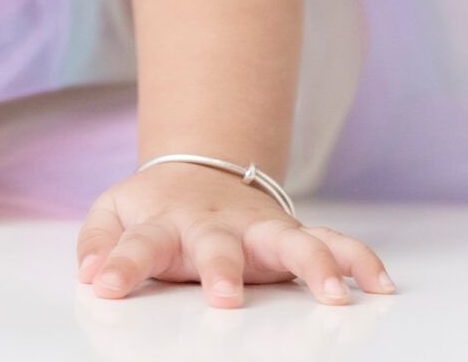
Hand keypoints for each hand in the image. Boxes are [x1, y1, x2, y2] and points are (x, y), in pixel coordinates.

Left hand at [76, 162, 395, 306]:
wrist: (199, 171)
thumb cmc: (156, 208)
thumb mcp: (114, 213)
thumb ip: (98, 241)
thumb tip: (89, 273)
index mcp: (164, 223)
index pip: (136, 244)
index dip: (119, 263)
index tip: (103, 284)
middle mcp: (215, 226)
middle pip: (218, 245)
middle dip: (222, 270)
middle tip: (223, 297)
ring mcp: (257, 228)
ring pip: (290, 241)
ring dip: (311, 265)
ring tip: (333, 294)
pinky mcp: (292, 233)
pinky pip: (333, 244)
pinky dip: (357, 260)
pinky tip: (379, 284)